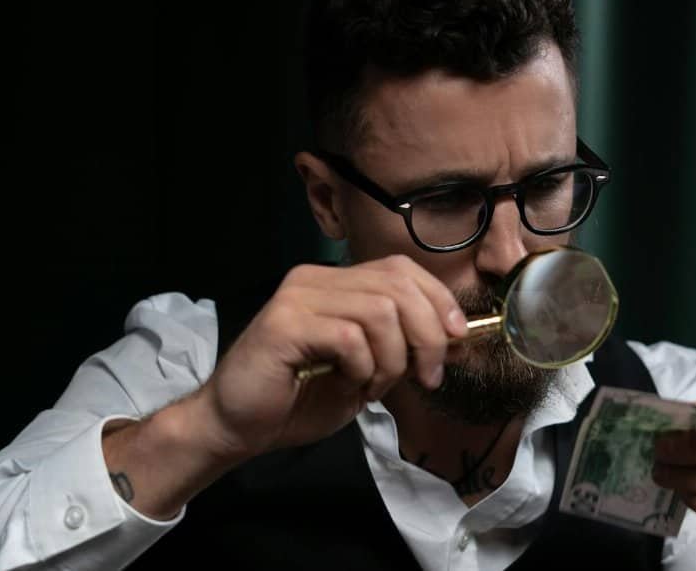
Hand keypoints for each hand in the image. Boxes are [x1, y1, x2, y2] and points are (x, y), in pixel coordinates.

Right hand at [193, 254, 467, 461]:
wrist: (237, 427)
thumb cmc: (298, 400)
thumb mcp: (367, 371)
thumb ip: (402, 347)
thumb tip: (457, 336)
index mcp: (335, 283)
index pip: (401, 269)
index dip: (438, 300)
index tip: (458, 339)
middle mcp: (315, 279)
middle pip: (397, 284)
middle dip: (428, 333)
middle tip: (428, 376)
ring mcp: (297, 297)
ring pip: (380, 310)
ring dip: (394, 358)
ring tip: (377, 386)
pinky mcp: (284, 324)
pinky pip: (350, 337)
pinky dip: (364, 367)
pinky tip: (352, 386)